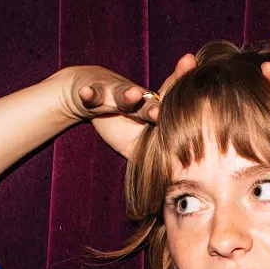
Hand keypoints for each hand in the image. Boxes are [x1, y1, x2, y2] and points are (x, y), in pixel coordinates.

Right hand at [68, 53, 197, 160]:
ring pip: (123, 96)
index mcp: (152, 111)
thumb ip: (162, 153)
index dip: (176, 110)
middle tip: (160, 113)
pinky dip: (88, 94)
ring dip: (128, 96)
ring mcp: (117, 94)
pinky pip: (93, 95)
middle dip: (154, 109)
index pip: (168, 111)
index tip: (184, 102)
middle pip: (148, 105)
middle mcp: (138, 101)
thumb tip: (180, 176)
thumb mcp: (142, 136)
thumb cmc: (125, 120)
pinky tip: (85, 92)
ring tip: (133, 95)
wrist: (94, 96)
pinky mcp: (96, 93)